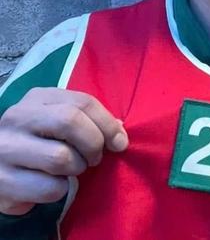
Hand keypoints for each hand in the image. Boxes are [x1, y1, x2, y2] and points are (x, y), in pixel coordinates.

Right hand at [0, 87, 127, 215]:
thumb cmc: (37, 139)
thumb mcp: (57, 119)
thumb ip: (86, 119)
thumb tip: (119, 132)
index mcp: (38, 97)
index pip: (82, 102)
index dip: (107, 123)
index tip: (120, 142)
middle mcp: (19, 117)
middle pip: (71, 121)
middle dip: (94, 143)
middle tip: (95, 157)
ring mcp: (7, 148)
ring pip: (61, 158)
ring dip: (77, 168)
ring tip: (72, 169)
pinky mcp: (3, 180)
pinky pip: (49, 187)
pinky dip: (61, 189)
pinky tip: (53, 183)